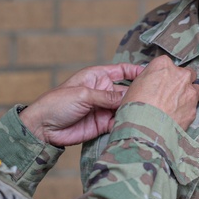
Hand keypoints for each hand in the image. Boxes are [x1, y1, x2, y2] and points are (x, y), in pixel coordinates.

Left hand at [19, 63, 144, 146]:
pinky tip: (134, 124)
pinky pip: (118, 123)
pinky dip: (126, 124)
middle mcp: (103, 92)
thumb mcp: (83, 94)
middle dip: (139, 94)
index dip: (137, 71)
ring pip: (125, 108)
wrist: (43, 127)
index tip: (152, 73)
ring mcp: (104, 109)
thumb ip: (107, 96)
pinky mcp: (102, 125)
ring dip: (134, 111)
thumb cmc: (57, 102)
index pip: (122, 70)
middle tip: (155, 98)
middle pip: (127, 91)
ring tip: (148, 113)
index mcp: (98, 77)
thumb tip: (128, 98)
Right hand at [120, 55, 198, 128]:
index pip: (168, 64)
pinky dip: (187, 111)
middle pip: (188, 74)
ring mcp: (190, 92)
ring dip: (190, 94)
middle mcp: (180, 75)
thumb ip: (150, 78)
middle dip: (182, 82)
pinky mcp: (193, 109)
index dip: (165, 74)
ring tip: (178, 104)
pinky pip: (194, 107)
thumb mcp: (135, 84)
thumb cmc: (136, 105)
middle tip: (171, 92)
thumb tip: (153, 81)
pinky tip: (177, 116)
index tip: (161, 81)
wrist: (145, 127)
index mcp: (164, 65)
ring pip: (197, 89)